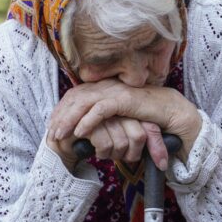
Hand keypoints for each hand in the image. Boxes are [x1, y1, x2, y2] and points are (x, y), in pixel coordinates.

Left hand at [48, 79, 201, 166]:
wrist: (169, 110)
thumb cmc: (144, 115)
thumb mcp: (118, 116)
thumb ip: (102, 118)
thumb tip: (84, 129)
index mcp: (103, 87)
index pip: (75, 95)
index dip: (61, 110)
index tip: (52, 125)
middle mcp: (106, 86)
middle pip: (75, 97)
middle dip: (61, 116)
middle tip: (51, 133)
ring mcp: (114, 91)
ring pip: (84, 103)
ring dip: (70, 120)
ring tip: (60, 134)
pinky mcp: (124, 99)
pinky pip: (101, 109)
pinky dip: (89, 121)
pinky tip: (80, 132)